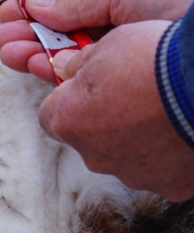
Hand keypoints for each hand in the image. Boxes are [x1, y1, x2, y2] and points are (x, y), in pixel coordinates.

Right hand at [0, 0, 193, 82]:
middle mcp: (119, 30)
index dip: (37, 2)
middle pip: (62, 32)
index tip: (12, 7)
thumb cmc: (184, 4)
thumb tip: (36, 3)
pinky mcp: (120, 88)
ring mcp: (119, 59)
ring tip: (9, 50)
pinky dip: (51, 70)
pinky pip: (78, 79)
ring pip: (65, 57)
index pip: (70, 1)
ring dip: (32, 51)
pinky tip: (34, 63)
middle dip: (27, 31)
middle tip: (4, 34)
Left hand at [39, 21, 193, 201]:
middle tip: (130, 96)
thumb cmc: (153, 59)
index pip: (51, 116)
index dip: (70, 100)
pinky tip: (181, 130)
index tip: (88, 87)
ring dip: (135, 140)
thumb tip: (65, 67)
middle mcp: (94, 156)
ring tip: (161, 111)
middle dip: (102, 121)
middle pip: (88, 140)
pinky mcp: (170, 186)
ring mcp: (133, 174)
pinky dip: (167, 155)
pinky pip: (161, 171)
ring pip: (124, 157)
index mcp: (68, 122)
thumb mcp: (106, 47)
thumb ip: (79, 64)